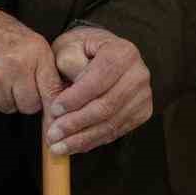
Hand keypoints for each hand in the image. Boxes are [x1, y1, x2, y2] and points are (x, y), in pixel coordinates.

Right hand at [0, 7, 63, 115]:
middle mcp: (16, 66)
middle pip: (29, 106)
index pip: (51, 92)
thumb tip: (62, 104)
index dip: (53, 108)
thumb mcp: (37, 47)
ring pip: (8, 108)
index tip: (53, 119)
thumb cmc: (8, 38)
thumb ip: (50, 74)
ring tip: (0, 79)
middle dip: (24, 99)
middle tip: (16, 83)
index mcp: (36, 54)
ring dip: (5, 99)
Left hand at [44, 27, 152, 154]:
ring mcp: (143, 95)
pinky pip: (116, 131)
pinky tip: (73, 145)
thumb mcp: (68, 48)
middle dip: (76, 123)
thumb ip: (67, 66)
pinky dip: (92, 141)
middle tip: (52, 134)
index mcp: (122, 52)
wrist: (100, 55)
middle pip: (107, 106)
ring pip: (111, 123)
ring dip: (82, 138)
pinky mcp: (141, 113)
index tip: (54, 110)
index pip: (99, 79)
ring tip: (57, 147)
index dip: (76, 98)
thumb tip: (65, 99)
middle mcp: (139, 74)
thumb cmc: (79, 51)